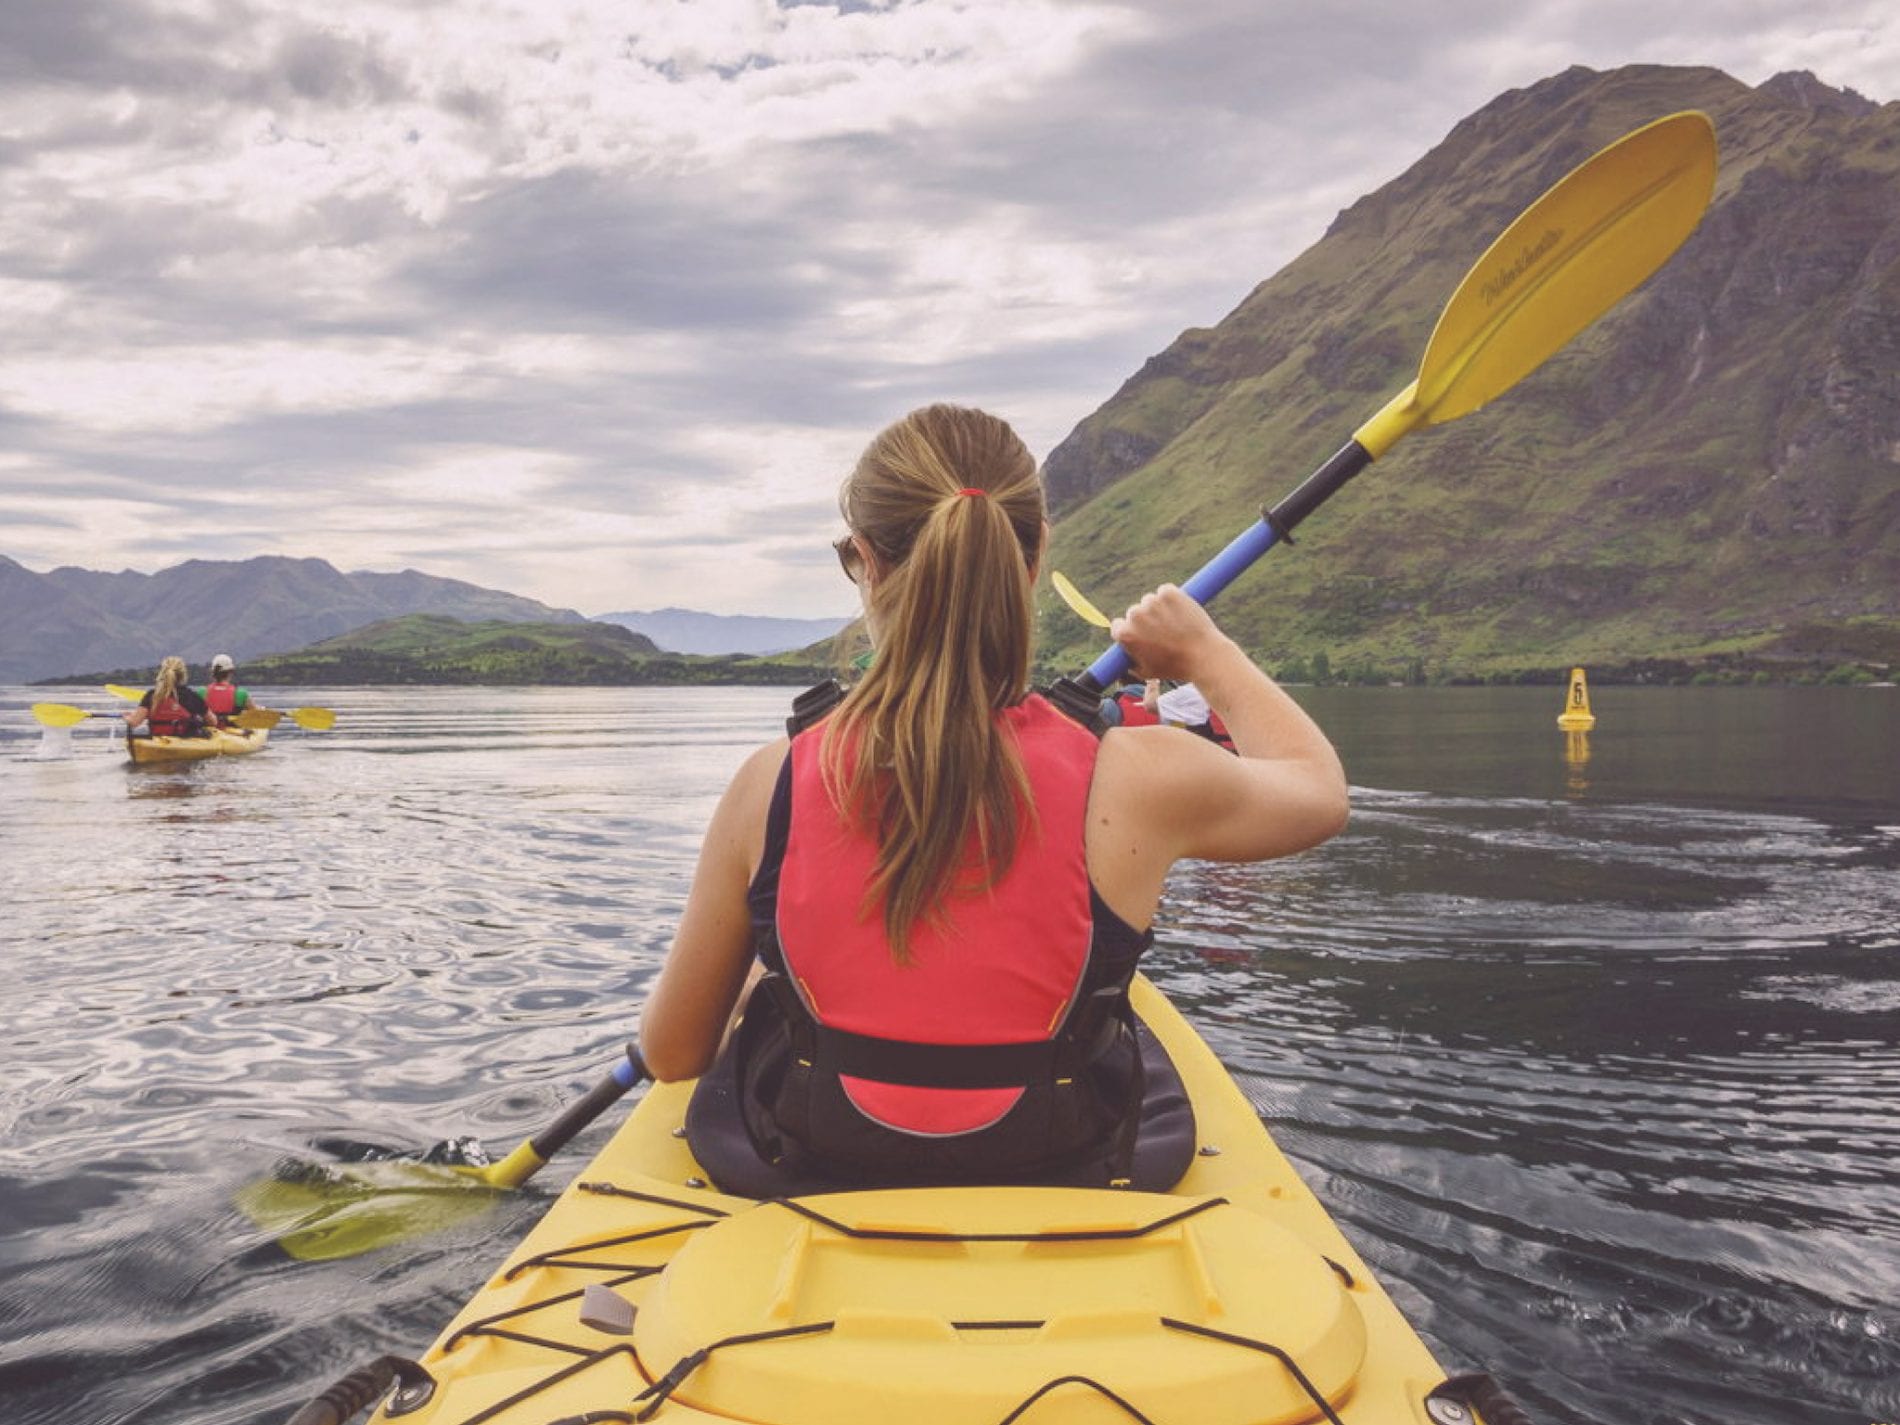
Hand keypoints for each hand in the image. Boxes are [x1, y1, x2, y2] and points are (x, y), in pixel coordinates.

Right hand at [1109, 585, 1233, 682]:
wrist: (1203, 655)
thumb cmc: (1175, 667)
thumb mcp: (1146, 672)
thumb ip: (1131, 665)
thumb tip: (1125, 661)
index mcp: (1126, 634)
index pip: (1118, 625)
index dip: (1131, 630)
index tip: (1142, 634)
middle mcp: (1135, 615)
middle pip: (1134, 612)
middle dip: (1146, 620)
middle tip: (1163, 631)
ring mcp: (1152, 602)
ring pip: (1151, 601)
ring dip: (1159, 608)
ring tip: (1176, 625)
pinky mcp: (1168, 592)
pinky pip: (1165, 591)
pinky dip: (1172, 598)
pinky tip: (1181, 613)